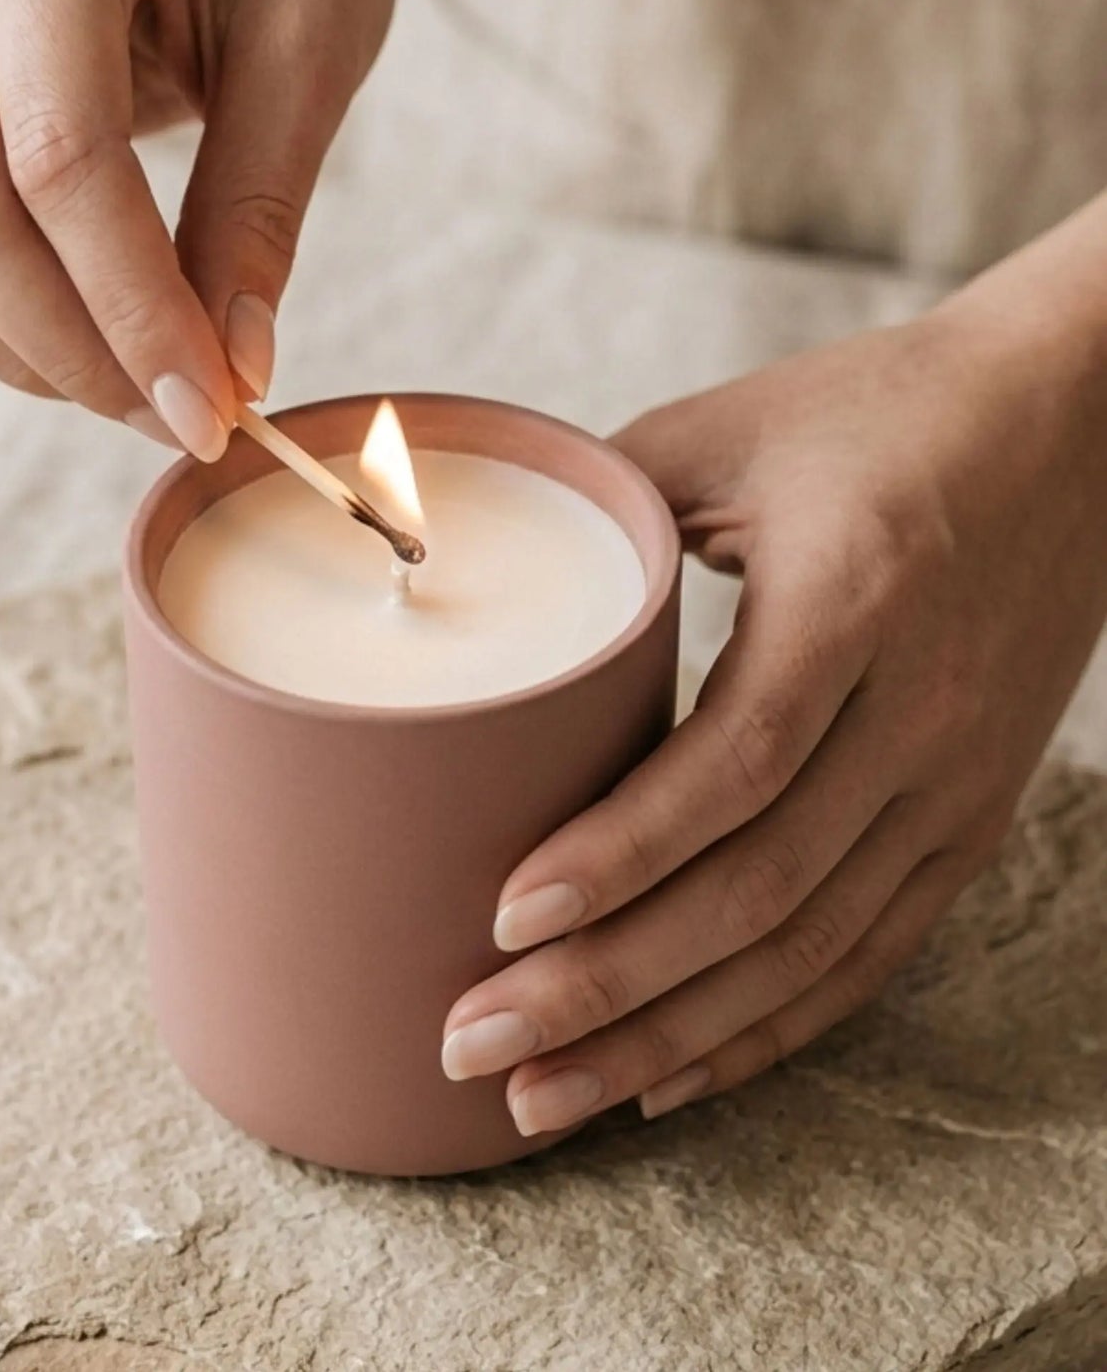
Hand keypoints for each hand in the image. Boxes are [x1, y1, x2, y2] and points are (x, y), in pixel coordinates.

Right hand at [0, 0, 398, 457]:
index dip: (135, 314)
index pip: (58, 160)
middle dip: (72, 354)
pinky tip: (43, 331)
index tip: (209, 411)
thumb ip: (260, 203)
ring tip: (124, 376)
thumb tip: (235, 370)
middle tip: (177, 413)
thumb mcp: (307, 30)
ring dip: (8, 349)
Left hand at [441, 299, 1106, 1134]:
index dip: (620, 856)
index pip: (735, 764)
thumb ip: (605, 500)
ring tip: (546, 1099)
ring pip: (808, 951)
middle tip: (478, 1045)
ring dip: (670, 1038)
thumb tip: (465, 555)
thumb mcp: (732, 430)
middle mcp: (918, 716)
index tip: (503, 920)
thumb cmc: (886, 410)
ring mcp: (954, 784)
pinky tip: (673, 1077)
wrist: (1079, 423)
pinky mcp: (967, 819)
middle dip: (608, 986)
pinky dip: (768, 1028)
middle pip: (758, 891)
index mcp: (853, 604)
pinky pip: (868, 953)